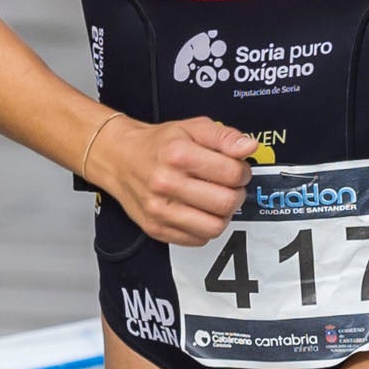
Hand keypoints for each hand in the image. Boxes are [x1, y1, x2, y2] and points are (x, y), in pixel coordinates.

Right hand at [96, 113, 259, 246]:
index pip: (232, 174)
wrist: (119, 158)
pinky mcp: (156, 229)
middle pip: (226, 203)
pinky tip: (200, 211)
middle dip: (237, 194)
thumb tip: (248, 147)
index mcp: (177, 155)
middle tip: (230, 186)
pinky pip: (198, 240)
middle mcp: (165, 184)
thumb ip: (224, 136)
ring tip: (216, 200)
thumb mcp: (192, 128)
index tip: (238, 170)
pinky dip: (205, 228)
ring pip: (214, 227)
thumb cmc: (158, 145)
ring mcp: (159, 210)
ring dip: (223, 215)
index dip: (243, 172)